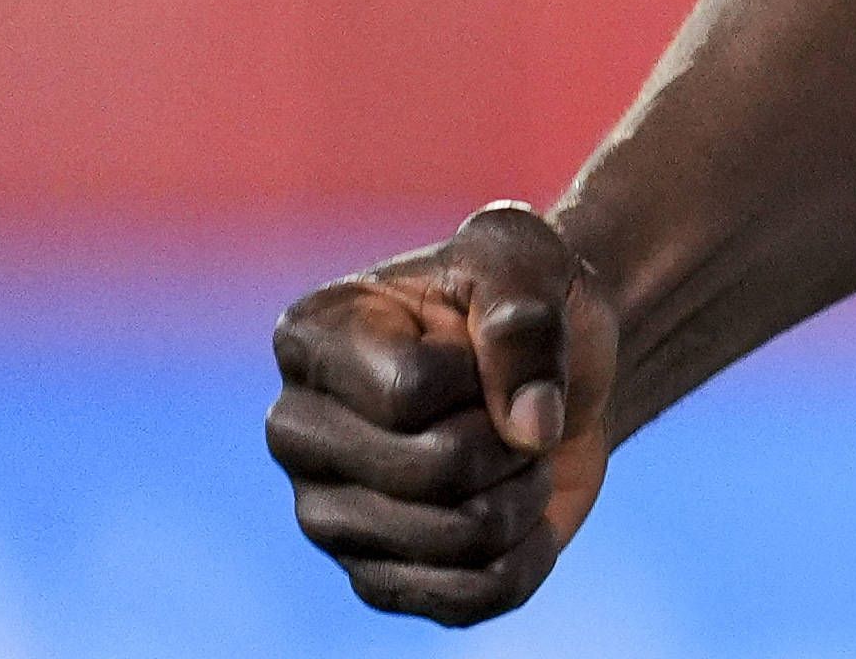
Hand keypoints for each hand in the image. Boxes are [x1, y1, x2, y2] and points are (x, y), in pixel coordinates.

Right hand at [267, 202, 619, 621]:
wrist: (558, 366)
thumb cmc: (525, 298)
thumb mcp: (528, 258)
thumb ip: (525, 319)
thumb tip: (530, 430)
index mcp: (311, 340)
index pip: (410, 391)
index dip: (488, 372)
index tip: (489, 343)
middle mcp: (297, 433)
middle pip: (435, 471)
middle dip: (513, 437)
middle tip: (513, 407)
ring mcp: (328, 516)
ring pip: (462, 537)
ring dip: (526, 490)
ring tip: (514, 452)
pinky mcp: (377, 579)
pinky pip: (473, 596)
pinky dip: (529, 551)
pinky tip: (522, 511)